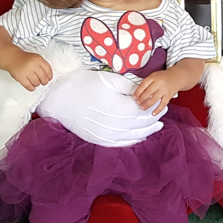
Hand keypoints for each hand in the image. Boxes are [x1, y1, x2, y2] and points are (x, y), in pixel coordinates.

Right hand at [10, 51, 53, 90]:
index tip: (49, 78)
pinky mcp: (20, 77)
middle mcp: (33, 65)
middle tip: (43, 82)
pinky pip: (28, 86)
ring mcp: (26, 71)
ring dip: (37, 84)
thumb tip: (49, 76)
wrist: (12, 58)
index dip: (50, 76)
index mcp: (38, 59)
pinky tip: (32, 86)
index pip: (48, 70)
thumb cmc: (25, 59)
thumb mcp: (36, 58)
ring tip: (36, 82)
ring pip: (36, 83)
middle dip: (44, 82)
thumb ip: (43, 65)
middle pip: (43, 77)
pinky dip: (31, 88)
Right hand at [36, 70, 163, 147]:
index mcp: (118, 108)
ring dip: (146, 132)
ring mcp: (105, 134)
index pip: (143, 111)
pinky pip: (120, 143)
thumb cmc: (84, 84)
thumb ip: (130, 87)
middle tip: (163, 114)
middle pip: (140, 124)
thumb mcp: (109, 79)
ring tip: (156, 127)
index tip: (163, 105)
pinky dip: (132, 141)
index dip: (155, 109)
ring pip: (132, 136)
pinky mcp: (98, 139)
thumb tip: (144, 93)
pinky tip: (139, 137)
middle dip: (153, 120)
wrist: (59, 98)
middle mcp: (113, 124)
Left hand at [133, 70, 181, 114]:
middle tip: (138, 103)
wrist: (177, 77)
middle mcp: (159, 83)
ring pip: (155, 98)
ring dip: (148, 104)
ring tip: (143, 108)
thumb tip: (138, 94)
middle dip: (142, 99)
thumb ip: (147, 83)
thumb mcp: (154, 76)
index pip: (144, 85)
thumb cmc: (163, 77)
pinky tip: (153, 113)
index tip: (134, 97)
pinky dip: (158, 109)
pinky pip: (163, 103)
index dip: (138, 92)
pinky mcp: (169, 95)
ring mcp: (165, 90)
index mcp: (153, 77)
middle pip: (149, 92)